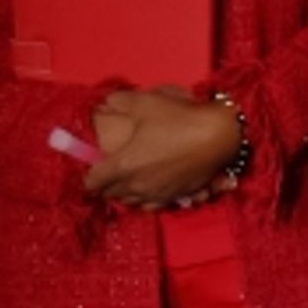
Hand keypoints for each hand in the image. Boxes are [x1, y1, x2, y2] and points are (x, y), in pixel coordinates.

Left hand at [84, 86, 242, 208]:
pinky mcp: (175, 198)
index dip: (88, 178)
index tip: (91, 169)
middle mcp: (138, 186)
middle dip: (106, 186)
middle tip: (107, 172)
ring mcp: (158, 195)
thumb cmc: (179, 118)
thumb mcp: (145, 102)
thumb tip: (105, 102)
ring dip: (125, 194)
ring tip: (127, 181)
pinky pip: (152, 206)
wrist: (220, 136)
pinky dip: (145, 200)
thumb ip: (118, 101)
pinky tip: (150, 188)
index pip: (93, 182)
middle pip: (111, 195)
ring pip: (132, 203)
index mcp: (123, 165)